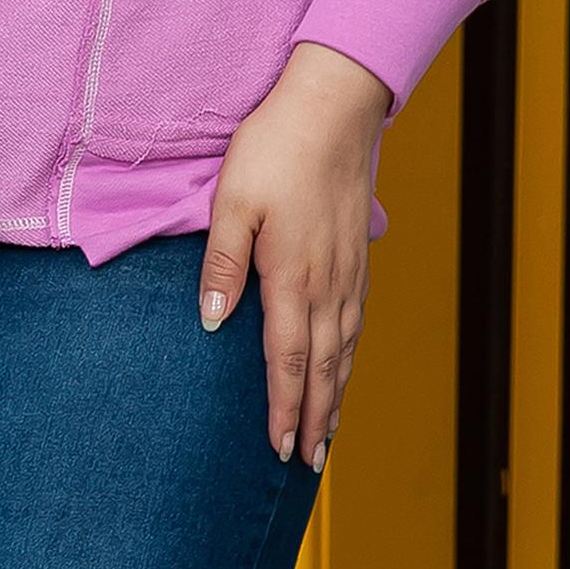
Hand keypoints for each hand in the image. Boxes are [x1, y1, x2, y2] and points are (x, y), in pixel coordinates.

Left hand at [197, 41, 389, 466]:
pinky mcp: (358, 252)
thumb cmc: (275, 147)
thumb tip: (211, 322)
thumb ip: (222, 263)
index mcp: (292, 276)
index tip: (279, 449)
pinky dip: (351, 356)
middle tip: (307, 463)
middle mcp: (328, 282)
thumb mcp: (233, 199)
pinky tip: (346, 364)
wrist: (333, 105)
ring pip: (346, 348)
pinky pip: (357, 321)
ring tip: (330, 432)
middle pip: (324, 367)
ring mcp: (349, 268)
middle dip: (315, 418)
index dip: (284, 409)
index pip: (289, 360)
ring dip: (338, 394)